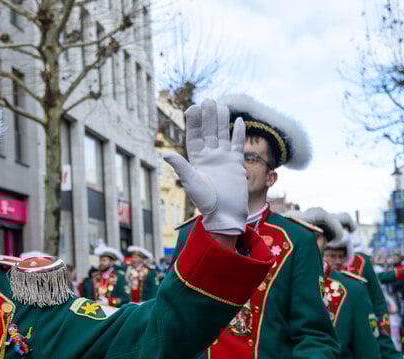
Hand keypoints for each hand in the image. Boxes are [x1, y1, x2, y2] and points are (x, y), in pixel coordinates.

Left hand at [163, 99, 248, 235]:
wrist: (225, 213)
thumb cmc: (205, 201)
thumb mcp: (191, 182)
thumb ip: (181, 166)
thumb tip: (165, 153)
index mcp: (196, 159)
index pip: (194, 136)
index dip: (193, 123)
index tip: (192, 108)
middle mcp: (209, 156)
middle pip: (208, 131)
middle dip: (208, 116)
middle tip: (208, 100)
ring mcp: (223, 158)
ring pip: (222, 134)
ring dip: (221, 120)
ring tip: (221, 105)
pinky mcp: (236, 162)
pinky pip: (237, 143)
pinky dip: (238, 132)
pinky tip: (238, 120)